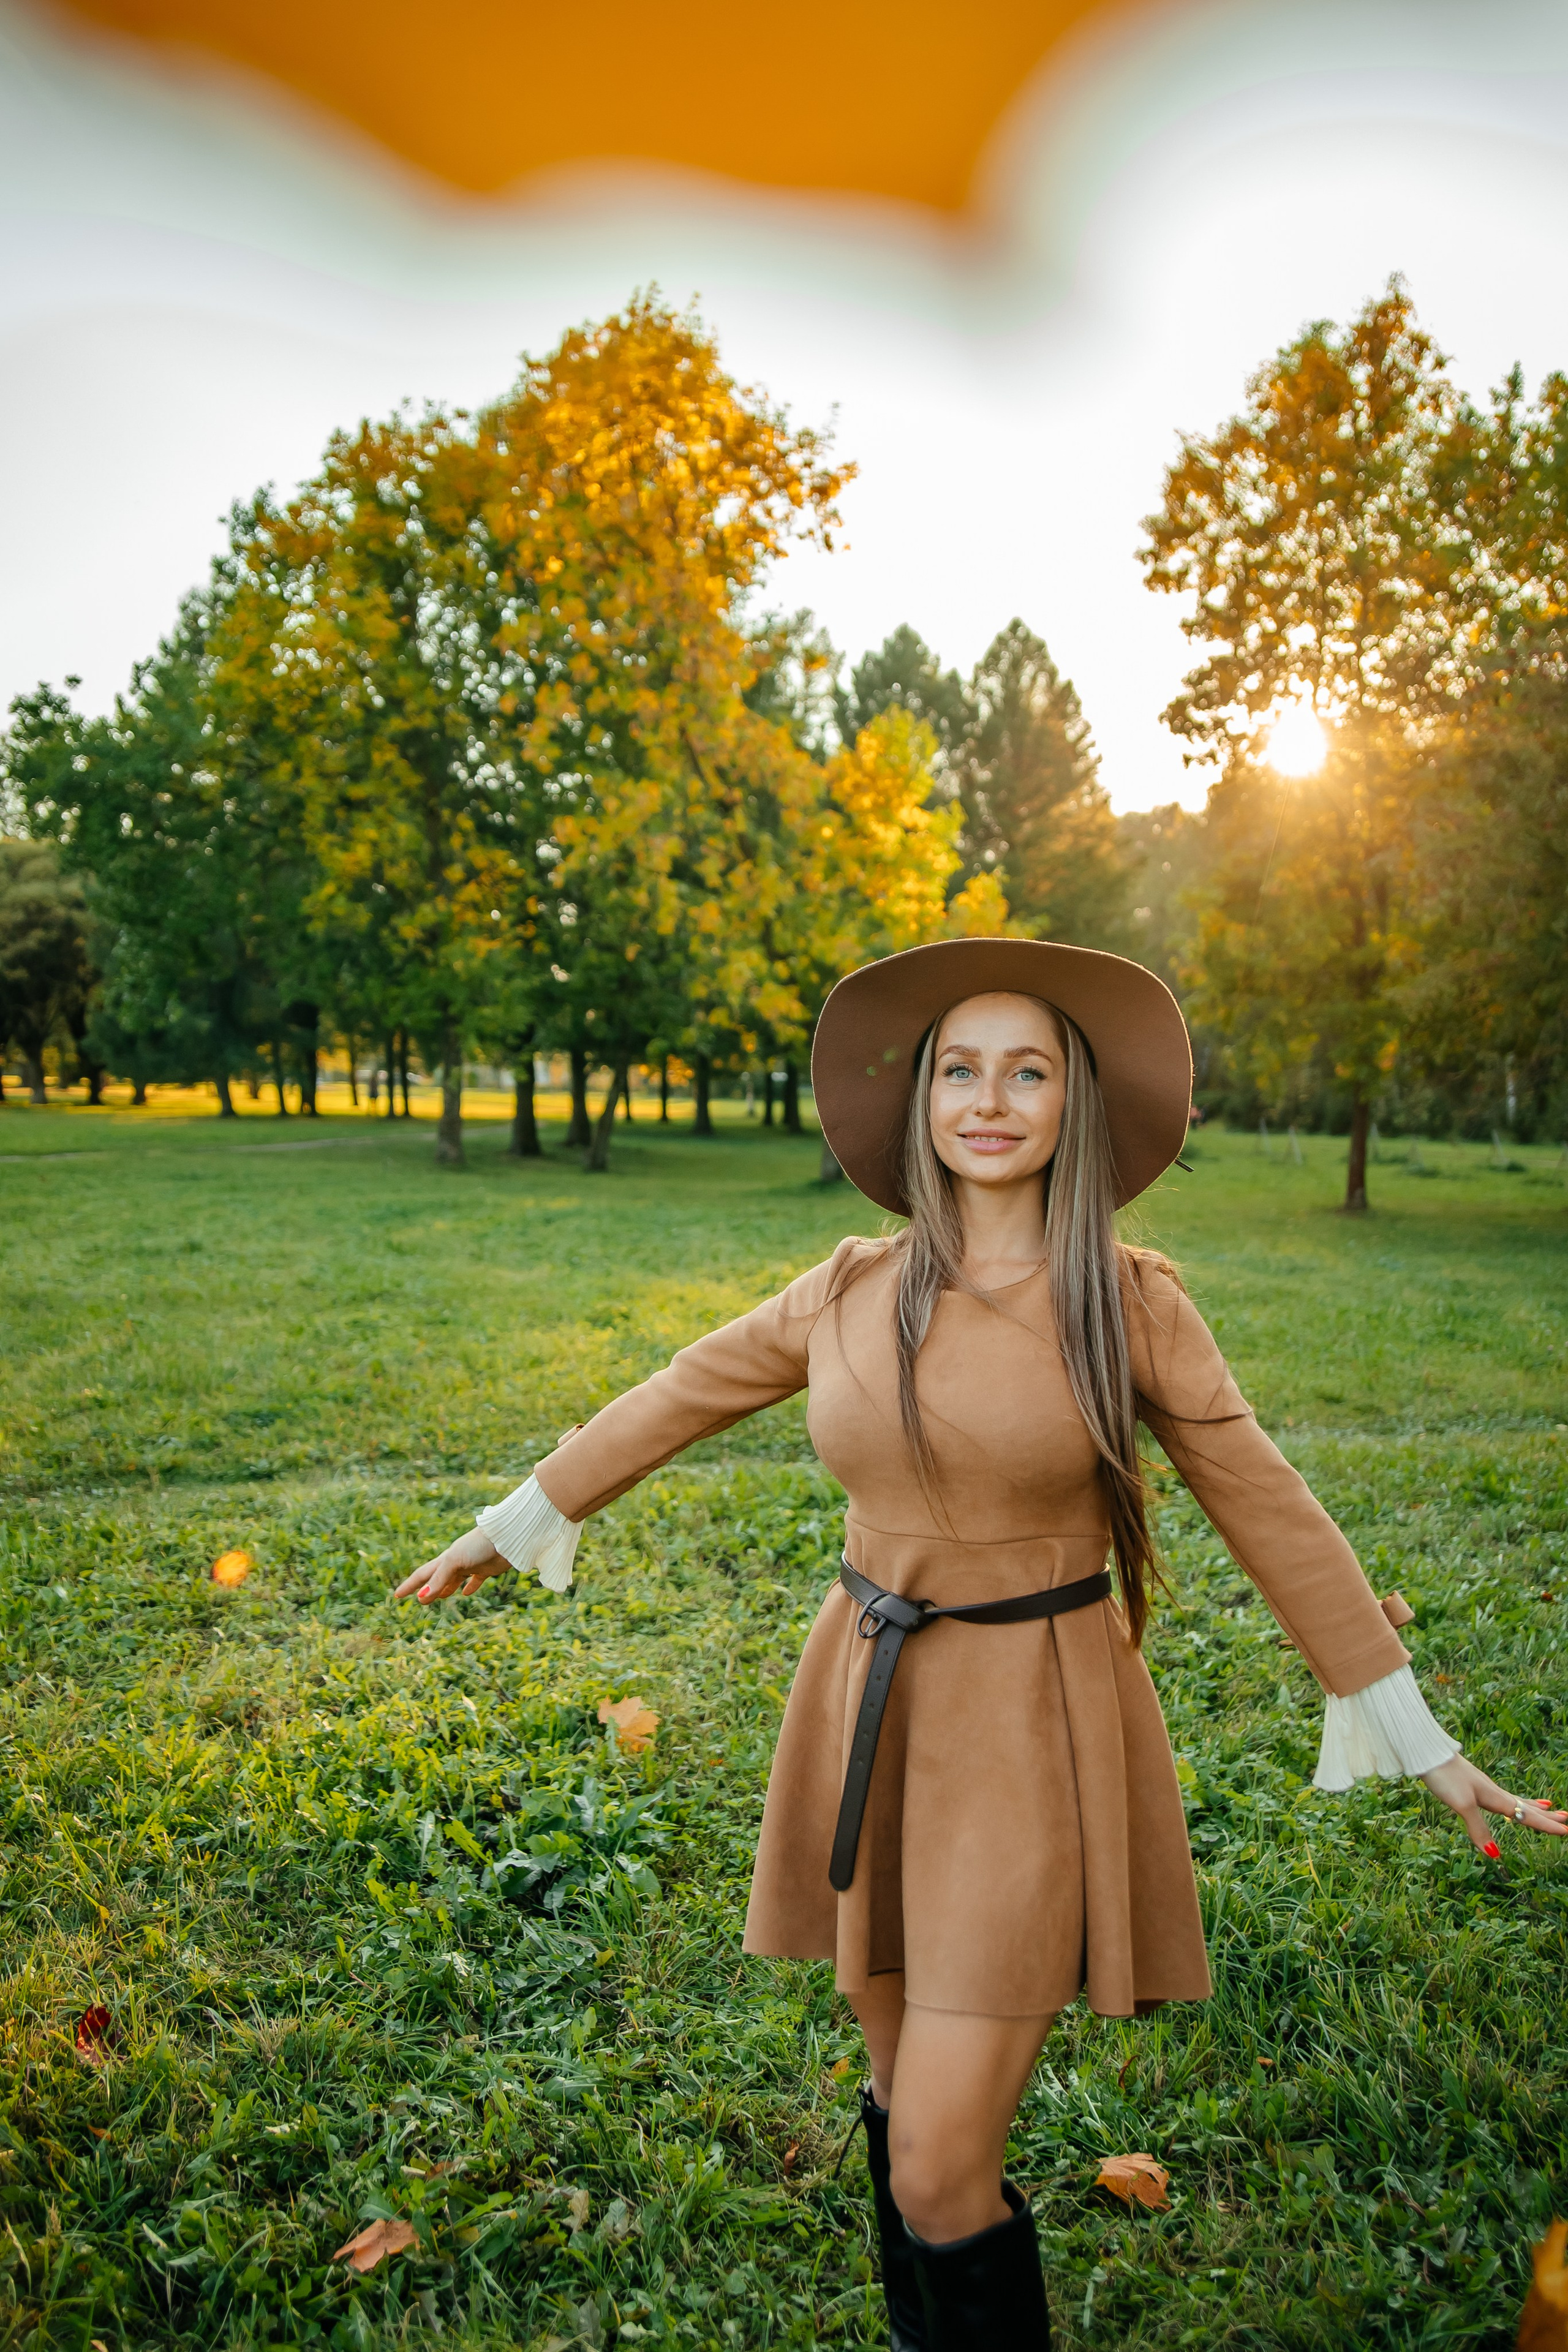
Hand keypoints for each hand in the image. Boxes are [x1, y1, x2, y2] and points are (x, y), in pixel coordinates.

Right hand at [393, 1527, 507, 1605]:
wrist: (506, 1536)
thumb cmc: (478, 1544)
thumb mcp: (455, 1561)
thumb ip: (439, 1579)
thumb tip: (421, 1597)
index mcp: (445, 1559)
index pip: (423, 1574)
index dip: (410, 1585)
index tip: (397, 1595)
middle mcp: (456, 1562)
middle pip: (437, 1578)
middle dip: (426, 1588)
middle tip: (418, 1600)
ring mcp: (471, 1565)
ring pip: (454, 1580)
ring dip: (446, 1588)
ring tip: (440, 1597)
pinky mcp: (486, 1569)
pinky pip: (475, 1581)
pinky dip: (470, 1587)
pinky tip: (467, 1593)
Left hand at [1420, 1755, 1567, 1855]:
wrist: (1427, 1754)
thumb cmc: (1445, 1777)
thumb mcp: (1462, 1805)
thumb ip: (1478, 1828)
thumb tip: (1494, 1854)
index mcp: (1495, 1797)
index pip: (1526, 1815)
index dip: (1546, 1825)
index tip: (1566, 1831)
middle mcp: (1493, 1791)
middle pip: (1525, 1806)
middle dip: (1546, 1815)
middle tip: (1566, 1819)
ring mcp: (1483, 1786)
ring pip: (1514, 1799)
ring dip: (1532, 1806)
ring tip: (1547, 1806)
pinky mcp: (1471, 1783)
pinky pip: (1500, 1795)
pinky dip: (1511, 1800)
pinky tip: (1505, 1799)